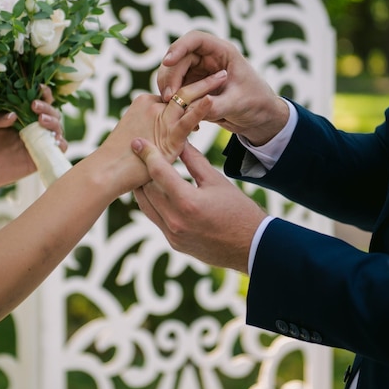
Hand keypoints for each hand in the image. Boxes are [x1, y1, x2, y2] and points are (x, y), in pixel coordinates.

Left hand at [0, 86, 65, 207]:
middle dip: (47, 107)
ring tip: (41, 120)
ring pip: (58, 128)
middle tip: (34, 106)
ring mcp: (41, 141)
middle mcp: (36, 127)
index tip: (39, 87)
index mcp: (25, 116)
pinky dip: (61, 142)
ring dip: (54, 122)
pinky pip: (60, 148)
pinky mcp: (44, 155)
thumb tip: (14, 114)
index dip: (44, 94)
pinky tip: (54, 138)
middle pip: (52, 114)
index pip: (41, 102)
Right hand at [96, 69, 227, 192]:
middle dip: (203, 80)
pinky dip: (201, 109)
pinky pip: (186, 119)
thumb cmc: (118, 161)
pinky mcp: (167, 135)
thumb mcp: (139, 137)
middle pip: (182, 91)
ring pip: (186, 99)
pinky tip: (212, 99)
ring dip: (207, 86)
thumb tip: (164, 137)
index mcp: (145, 103)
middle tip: (222, 73)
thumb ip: (154, 130)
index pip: (173, 95)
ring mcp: (159, 118)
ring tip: (224, 76)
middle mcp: (152, 105)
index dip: (191, 93)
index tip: (208, 89)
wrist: (106, 172)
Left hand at [132, 140, 267, 273]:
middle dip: (142, 170)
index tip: (137, 142)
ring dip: (144, 188)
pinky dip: (153, 203)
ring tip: (143, 171)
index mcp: (188, 202)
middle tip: (139, 154)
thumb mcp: (217, 181)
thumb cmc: (239, 210)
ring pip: (146, 206)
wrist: (252, 247)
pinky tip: (156, 191)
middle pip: (146, 189)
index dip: (147, 153)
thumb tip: (178, 141)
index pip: (158, 172)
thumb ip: (194, 160)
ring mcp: (173, 235)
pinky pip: (155, 219)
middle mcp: (175, 221)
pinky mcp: (173, 243)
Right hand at [157, 30, 288, 145]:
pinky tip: (179, 117)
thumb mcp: (238, 104)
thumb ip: (215, 106)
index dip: (178, 47)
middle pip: (178, 58)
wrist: (259, 119)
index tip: (167, 62)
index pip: (195, 40)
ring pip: (172, 75)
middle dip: (170, 76)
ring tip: (171, 109)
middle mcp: (207, 60)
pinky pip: (176, 92)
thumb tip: (189, 109)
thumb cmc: (256, 103)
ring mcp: (198, 74)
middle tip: (169, 98)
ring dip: (167, 89)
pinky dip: (173, 103)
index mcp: (222, 53)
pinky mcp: (192, 89)